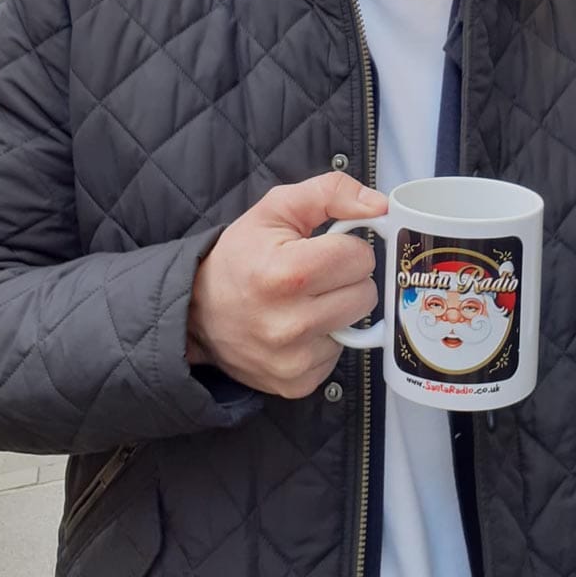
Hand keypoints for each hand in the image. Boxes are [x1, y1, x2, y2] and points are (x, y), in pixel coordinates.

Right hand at [186, 172, 386, 397]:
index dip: (346, 247)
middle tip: (316, 274)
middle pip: (366, 293)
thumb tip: (379, 205)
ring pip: (357, 324)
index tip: (324, 249)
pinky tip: (298, 327)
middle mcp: (291, 323)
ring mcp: (294, 360)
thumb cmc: (240, 256)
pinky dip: (325, 338)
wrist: (196, 312)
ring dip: (339, 308)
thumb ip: (331, 192)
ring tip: (305, 300)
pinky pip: (338, 354)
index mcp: (288, 273)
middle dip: (347, 278)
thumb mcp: (277, 208)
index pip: (361, 257)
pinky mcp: (296, 384)